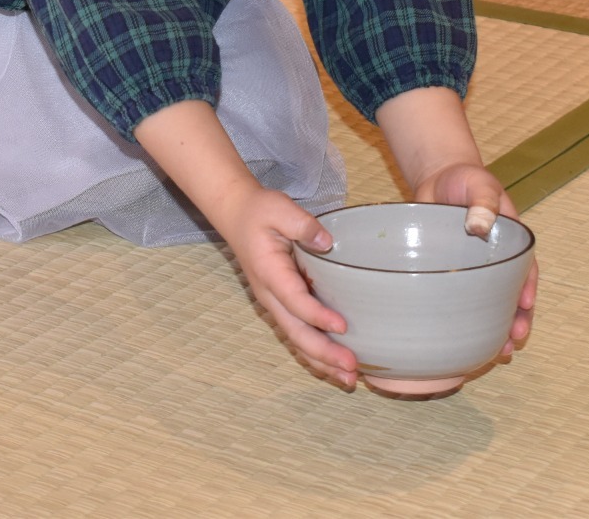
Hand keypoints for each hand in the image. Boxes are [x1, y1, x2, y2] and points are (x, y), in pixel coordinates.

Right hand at [214, 183, 359, 388]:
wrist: (236, 216)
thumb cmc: (259, 211)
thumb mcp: (279, 207)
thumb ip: (302, 224)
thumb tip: (327, 241)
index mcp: (269, 273)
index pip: (294, 300)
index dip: (318, 316)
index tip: (343, 327)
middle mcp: (269, 295)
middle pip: (295, 332)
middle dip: (323, 353)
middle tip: (352, 368)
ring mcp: (274, 304)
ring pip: (296, 341)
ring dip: (321, 362)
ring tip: (348, 379)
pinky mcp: (282, 306)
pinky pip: (297, 335)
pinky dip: (315, 354)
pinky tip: (335, 367)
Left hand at [414, 162, 537, 368]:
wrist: (438, 177)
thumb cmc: (464, 178)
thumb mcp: (479, 183)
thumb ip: (484, 201)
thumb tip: (481, 226)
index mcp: (510, 241)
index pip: (525, 269)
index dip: (527, 289)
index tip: (526, 306)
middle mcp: (496, 259)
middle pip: (512, 294)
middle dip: (518, 320)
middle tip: (514, 342)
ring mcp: (474, 269)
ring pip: (489, 303)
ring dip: (497, 327)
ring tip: (500, 353)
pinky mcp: (451, 272)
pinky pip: (460, 298)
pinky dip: (466, 319)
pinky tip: (464, 340)